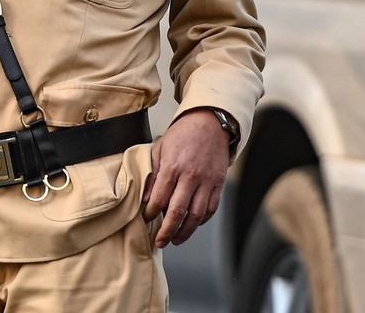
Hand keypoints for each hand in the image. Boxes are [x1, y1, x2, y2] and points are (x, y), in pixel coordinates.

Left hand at [141, 109, 230, 246]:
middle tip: (160, 242)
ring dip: (185, 232)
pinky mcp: (219, 184)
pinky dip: (202, 221)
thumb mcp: (160, 148)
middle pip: (178, 212)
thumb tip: (146, 198)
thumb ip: (154, 174)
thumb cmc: (182, 135)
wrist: (210, 123)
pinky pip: (211, 208)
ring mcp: (207, 181)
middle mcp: (191, 176)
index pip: (159, 198)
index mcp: (173, 167)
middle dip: (167, 231)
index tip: (146, 219)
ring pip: (197, 215)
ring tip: (176, 240)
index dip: (151, 213)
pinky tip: (192, 225)